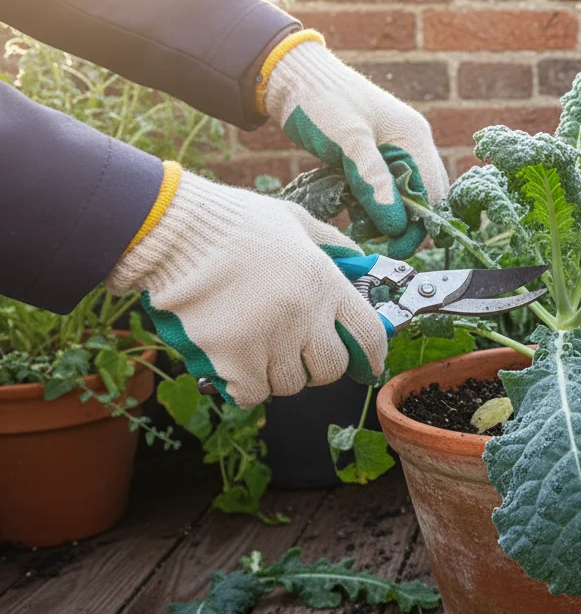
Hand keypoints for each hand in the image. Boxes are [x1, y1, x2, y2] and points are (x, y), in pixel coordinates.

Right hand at [106, 167, 387, 408]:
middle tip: (300, 353)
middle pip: (330, 368)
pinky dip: (247, 387)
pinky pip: (253, 394)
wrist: (175, 231)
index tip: (369, 365)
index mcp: (325, 283)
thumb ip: (333, 242)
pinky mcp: (232, 359)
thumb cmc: (235, 222)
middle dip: (319, 366)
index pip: (369, 334)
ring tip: (260, 349)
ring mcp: (269, 340)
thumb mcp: (296, 219)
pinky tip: (238, 368)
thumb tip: (362, 260)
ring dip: (279, 374)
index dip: (373, 354)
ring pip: (289, 383)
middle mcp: (305, 316)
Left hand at [263, 35, 447, 258]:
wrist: (288, 76)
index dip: (418, 222)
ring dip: (386, 216)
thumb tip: (397, 224)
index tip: (395, 245)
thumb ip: (373, 179)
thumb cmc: (321, 99)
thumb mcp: (348, 139)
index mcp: (414, 137)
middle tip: (376, 239)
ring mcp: (392, 150)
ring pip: (403, 197)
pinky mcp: (372, 156)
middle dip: (404, 223)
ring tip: (360, 227)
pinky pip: (382, 190)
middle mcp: (410, 144)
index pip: (433, 192)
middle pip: (423, 197)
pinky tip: (352, 212)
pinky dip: (371, 205)